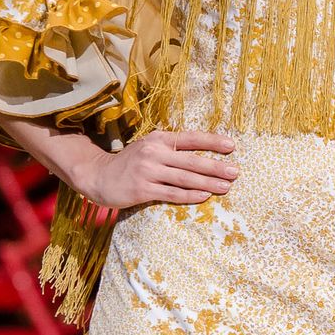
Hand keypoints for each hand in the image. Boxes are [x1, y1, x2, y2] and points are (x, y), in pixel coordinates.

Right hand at [79, 128, 237, 210]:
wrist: (98, 175)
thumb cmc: (130, 163)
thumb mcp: (149, 147)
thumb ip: (171, 148)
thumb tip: (203, 154)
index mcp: (158, 138)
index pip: (190, 138)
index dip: (212, 141)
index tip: (231, 146)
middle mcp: (154, 152)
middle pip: (191, 160)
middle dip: (216, 166)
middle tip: (236, 171)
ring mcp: (148, 171)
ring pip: (184, 178)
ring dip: (208, 183)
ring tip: (227, 186)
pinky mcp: (142, 189)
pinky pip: (171, 194)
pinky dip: (190, 196)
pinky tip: (205, 196)